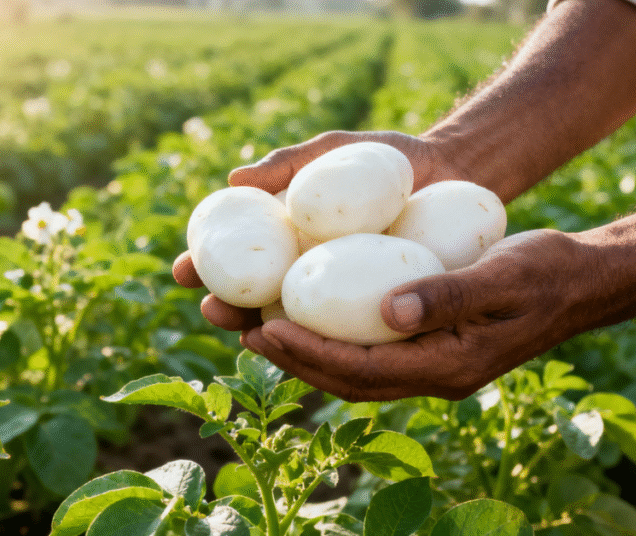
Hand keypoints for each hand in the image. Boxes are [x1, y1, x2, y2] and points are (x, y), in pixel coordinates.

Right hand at [172, 130, 468, 331]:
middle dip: (227, 310)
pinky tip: (314, 352)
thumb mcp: (338, 151)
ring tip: (251, 337)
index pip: (235, 256)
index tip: (183, 270)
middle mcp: (306, 270)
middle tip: (212, 310)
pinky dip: (327, 344)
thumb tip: (234, 181)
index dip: (205, 266)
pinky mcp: (378, 312)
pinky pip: (347, 334)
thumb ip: (290, 162)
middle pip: (254, 299)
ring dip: (268, 336)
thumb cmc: (389, 155)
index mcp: (286, 235)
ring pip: (296, 325)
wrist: (453, 171)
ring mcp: (342, 295)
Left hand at [238, 229, 592, 401]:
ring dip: (307, 353)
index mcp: (450, 366)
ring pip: (356, 370)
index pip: (363, 369)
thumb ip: (449, 294)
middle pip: (348, 379)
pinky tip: (311, 313)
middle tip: (243, 329)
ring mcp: (435, 366)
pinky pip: (372, 352)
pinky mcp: (434, 348)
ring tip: (260, 325)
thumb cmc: (548, 271)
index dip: (309, 352)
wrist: (583, 283)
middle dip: (293, 359)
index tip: (265, 327)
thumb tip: (389, 311)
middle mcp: (436, 376)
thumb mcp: (504, 275)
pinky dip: (335, 339)